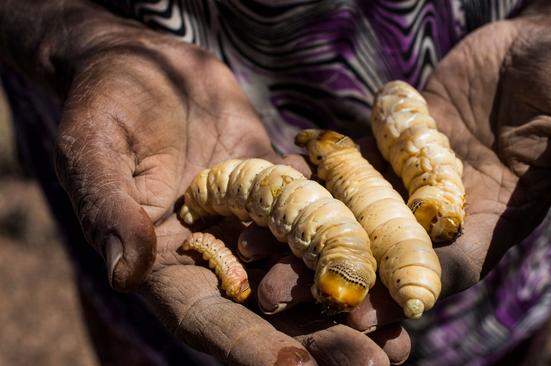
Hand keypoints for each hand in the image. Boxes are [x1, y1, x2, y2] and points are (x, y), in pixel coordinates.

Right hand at [54, 31, 402, 364]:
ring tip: (400, 336)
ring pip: (307, 276)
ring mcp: (255, 226)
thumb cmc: (106, 103)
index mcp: (165, 264)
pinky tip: (398, 264)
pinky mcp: (284, 192)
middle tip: (375, 361)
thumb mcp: (94, 150)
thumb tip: (126, 274)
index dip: (248, 346)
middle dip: (319, 341)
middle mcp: (216, 256)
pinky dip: (358, 243)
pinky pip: (324, 219)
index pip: (207, 318)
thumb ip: (110, 210)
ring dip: (351, 306)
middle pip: (270, 313)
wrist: (147, 64)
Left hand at [259, 9, 550, 333]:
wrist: (531, 46)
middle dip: (331, 275)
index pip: (446, 269)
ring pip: (345, 217)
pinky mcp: (378, 150)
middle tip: (276, 293)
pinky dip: (298, 180)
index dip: (406, 288)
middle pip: (379, 255)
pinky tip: (253, 189)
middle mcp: (438, 214)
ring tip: (245, 248)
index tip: (362, 308)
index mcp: (490, 221)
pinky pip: (335, 170)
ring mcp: (402, 183)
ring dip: (297, 234)